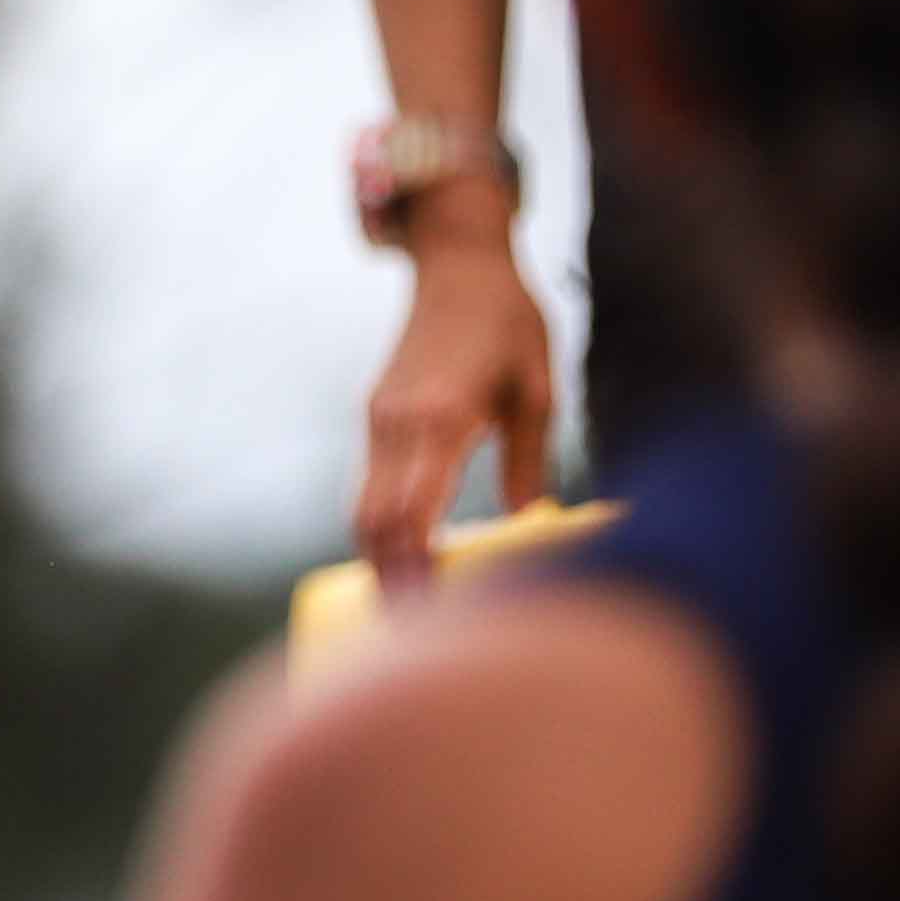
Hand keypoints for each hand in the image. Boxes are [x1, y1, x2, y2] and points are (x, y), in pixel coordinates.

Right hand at [355, 234, 557, 590]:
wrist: (459, 263)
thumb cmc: (510, 321)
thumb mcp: (537, 390)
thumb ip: (531, 463)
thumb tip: (533, 528)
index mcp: (442, 418)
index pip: (411, 514)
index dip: (415, 572)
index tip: (433, 621)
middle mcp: (400, 423)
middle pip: (373, 524)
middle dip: (390, 582)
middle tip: (418, 637)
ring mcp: (380, 419)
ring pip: (362, 509)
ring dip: (381, 560)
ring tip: (413, 610)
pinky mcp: (376, 415)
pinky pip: (369, 485)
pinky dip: (381, 528)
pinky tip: (410, 556)